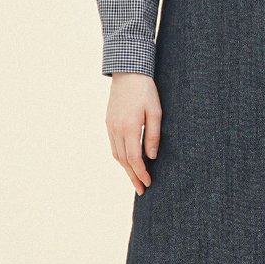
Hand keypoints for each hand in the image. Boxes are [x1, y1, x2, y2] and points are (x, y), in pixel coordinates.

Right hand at [106, 72, 161, 194]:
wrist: (128, 73)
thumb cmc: (146, 91)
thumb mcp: (156, 111)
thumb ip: (154, 135)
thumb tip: (151, 157)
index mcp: (129, 127)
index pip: (134, 158)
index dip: (141, 173)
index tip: (148, 183)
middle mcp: (116, 129)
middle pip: (123, 161)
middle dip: (133, 177)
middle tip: (141, 190)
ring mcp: (110, 126)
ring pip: (116, 154)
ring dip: (126, 169)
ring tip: (136, 179)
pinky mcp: (108, 123)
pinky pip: (113, 145)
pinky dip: (121, 157)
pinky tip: (128, 162)